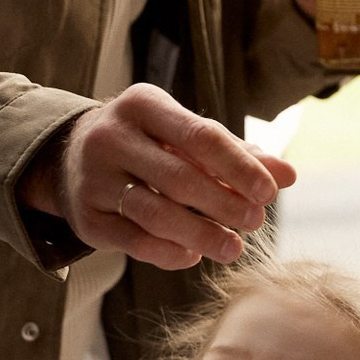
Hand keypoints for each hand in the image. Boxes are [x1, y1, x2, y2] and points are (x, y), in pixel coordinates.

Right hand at [18, 82, 295, 267]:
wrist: (71, 157)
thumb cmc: (150, 144)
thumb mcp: (187, 136)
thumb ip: (238, 153)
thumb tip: (289, 175)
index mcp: (142, 105)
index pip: (200, 136)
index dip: (239, 167)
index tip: (270, 192)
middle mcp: (111, 137)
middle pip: (180, 178)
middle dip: (224, 205)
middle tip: (255, 223)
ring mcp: (93, 179)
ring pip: (155, 214)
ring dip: (201, 235)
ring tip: (233, 248)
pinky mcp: (86, 218)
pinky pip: (134, 242)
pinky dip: (169, 252)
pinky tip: (195, 254)